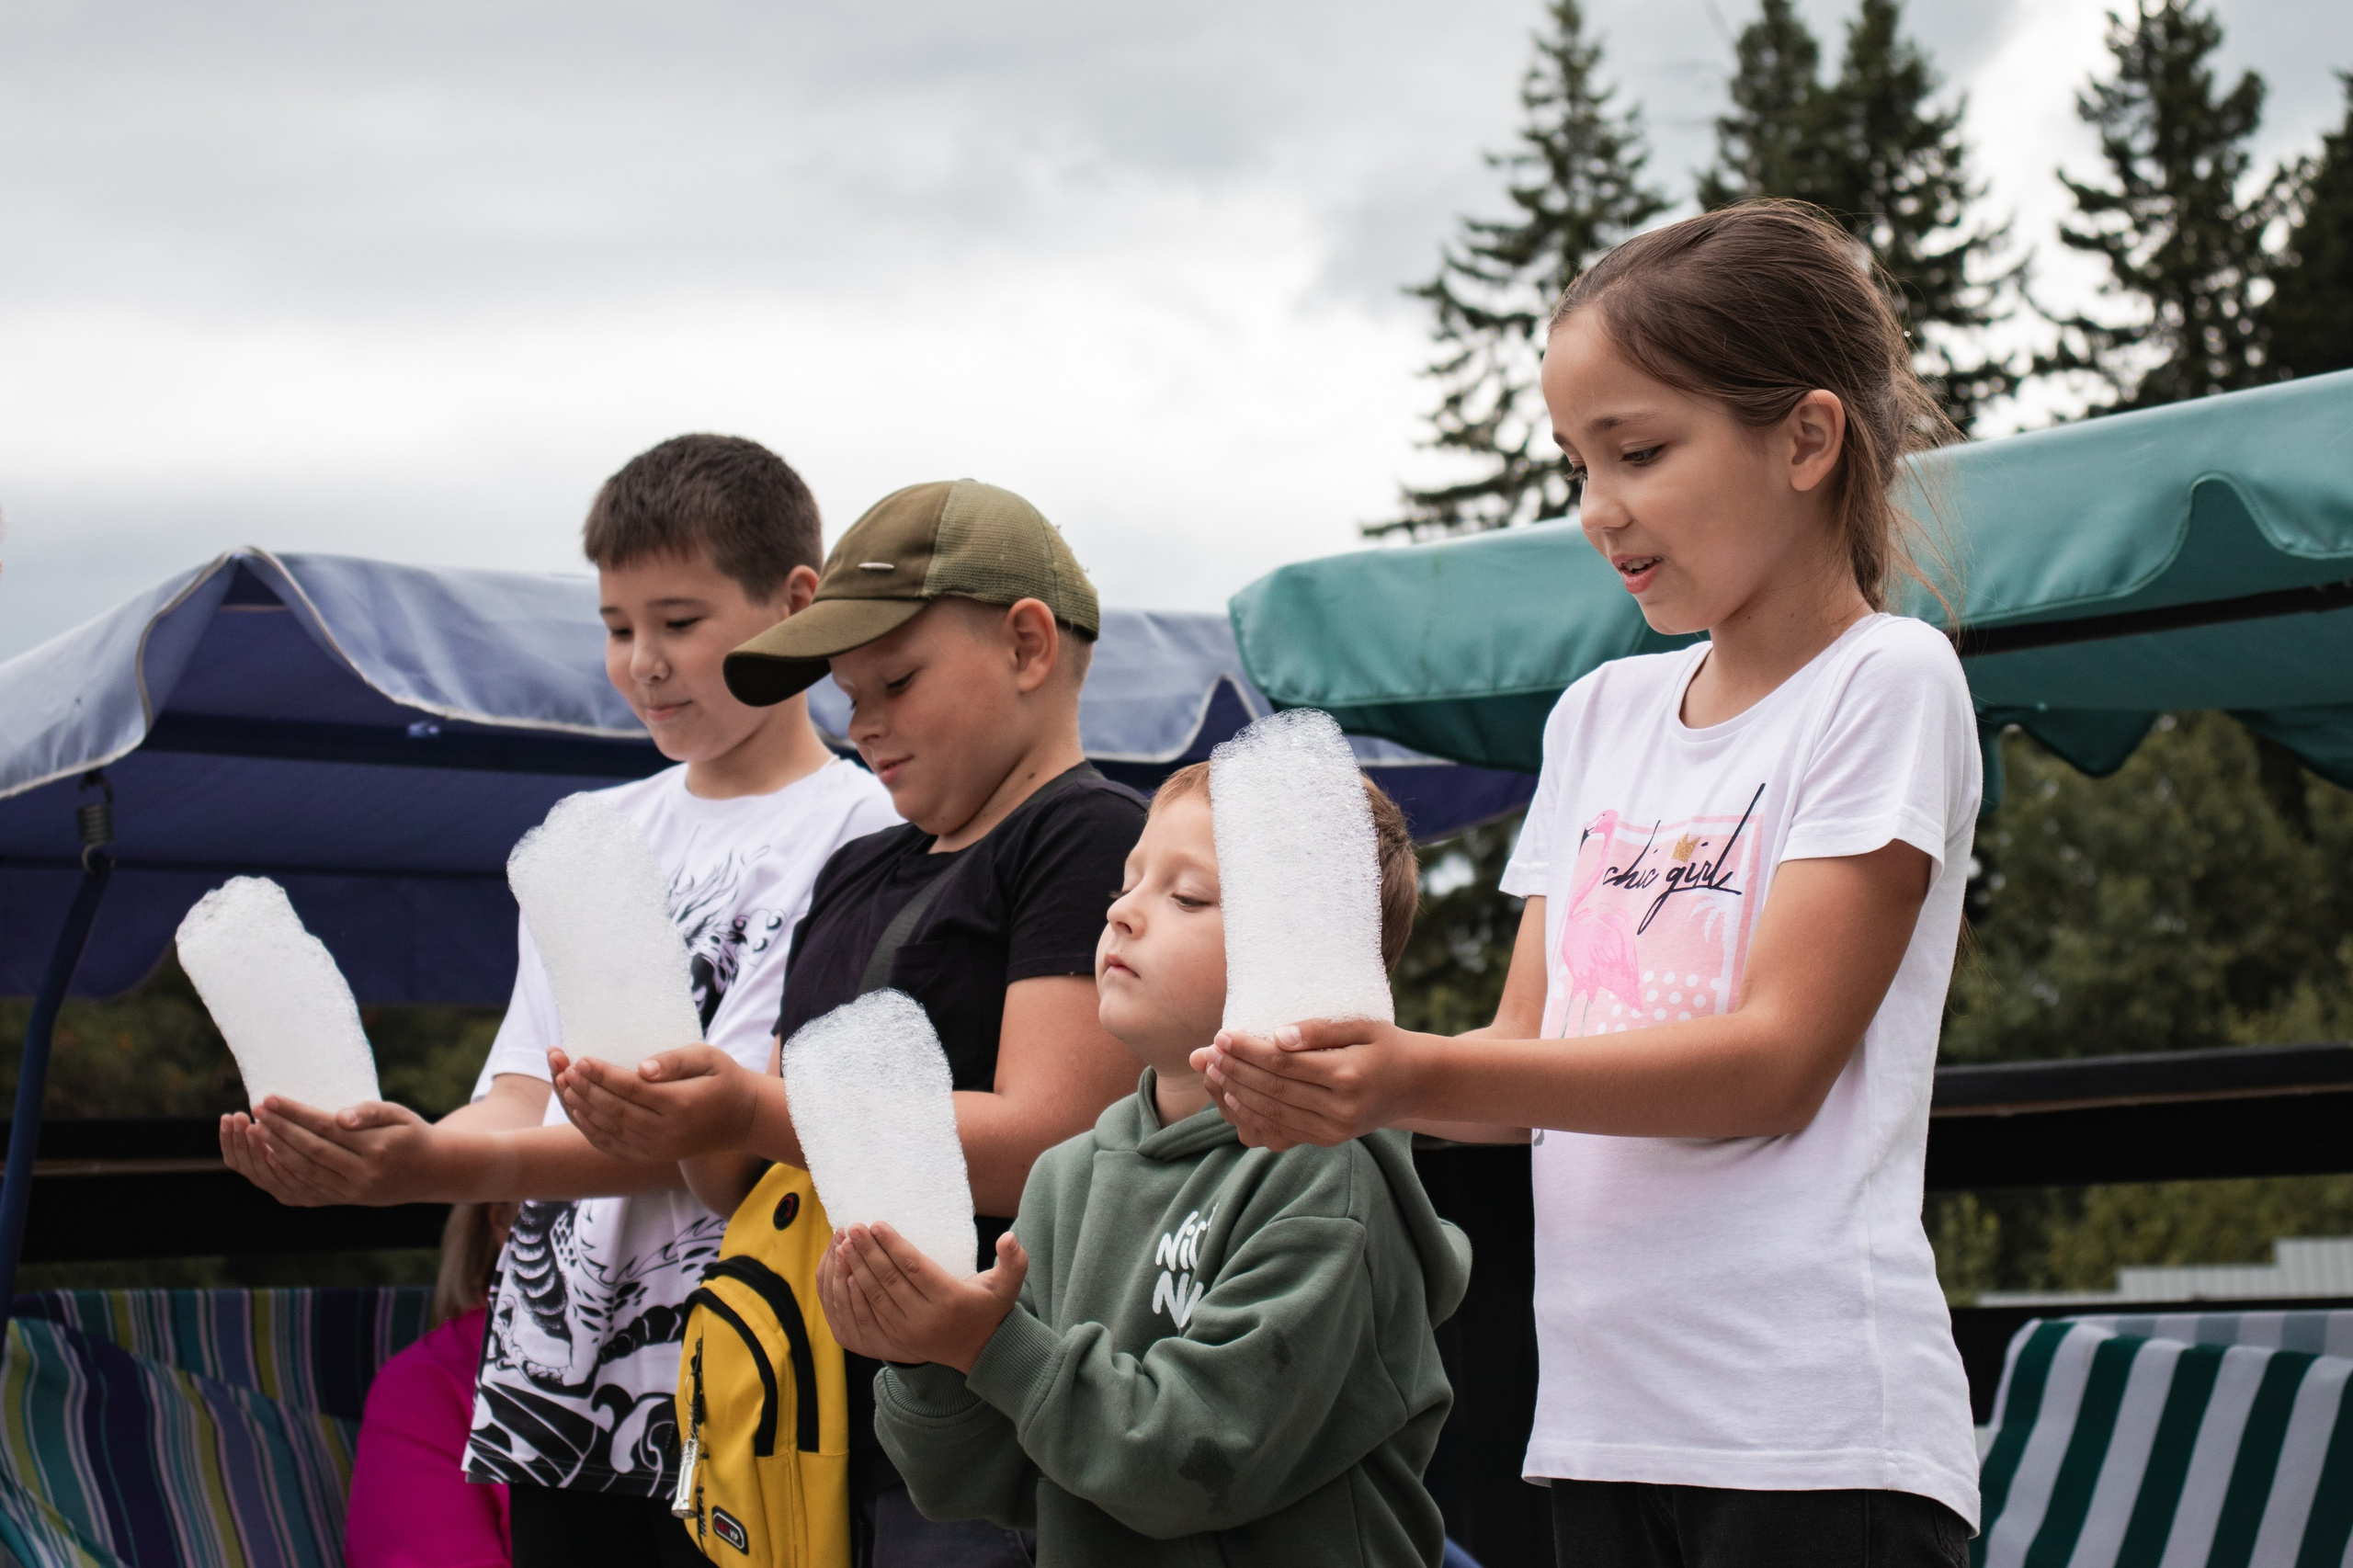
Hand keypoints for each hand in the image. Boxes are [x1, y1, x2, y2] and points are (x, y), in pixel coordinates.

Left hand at [233, 1097, 445, 1205]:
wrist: (431, 1172)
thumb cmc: (412, 1134)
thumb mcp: (400, 1114)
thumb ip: (370, 1112)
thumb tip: (339, 1117)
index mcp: (378, 1148)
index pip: (326, 1128)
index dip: (295, 1113)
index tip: (270, 1099)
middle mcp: (363, 1174)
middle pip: (311, 1150)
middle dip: (279, 1129)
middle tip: (257, 1111)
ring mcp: (353, 1191)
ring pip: (305, 1171)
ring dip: (276, 1151)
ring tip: (256, 1131)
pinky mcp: (346, 1199)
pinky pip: (308, 1188)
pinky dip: (285, 1173)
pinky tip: (269, 1156)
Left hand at [551, 1044, 756, 1162]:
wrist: (743, 1120)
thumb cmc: (725, 1080)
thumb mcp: (709, 1058)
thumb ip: (676, 1060)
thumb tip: (642, 1068)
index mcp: (681, 1105)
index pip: (632, 1090)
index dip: (604, 1075)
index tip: (581, 1060)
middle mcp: (667, 1132)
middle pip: (615, 1111)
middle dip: (585, 1090)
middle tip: (563, 1070)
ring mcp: (658, 1149)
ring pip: (610, 1131)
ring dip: (582, 1109)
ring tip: (563, 1086)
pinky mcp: (652, 1156)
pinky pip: (614, 1147)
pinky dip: (592, 1131)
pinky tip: (578, 1112)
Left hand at [819, 1224, 1027, 1373]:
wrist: (981, 1352)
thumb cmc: (992, 1309)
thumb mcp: (1009, 1286)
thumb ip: (1014, 1260)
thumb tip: (1010, 1237)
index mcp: (950, 1299)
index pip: (914, 1267)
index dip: (893, 1245)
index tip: (876, 1224)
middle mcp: (926, 1317)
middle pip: (890, 1279)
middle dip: (868, 1251)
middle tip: (852, 1227)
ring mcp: (909, 1329)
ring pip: (877, 1294)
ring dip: (858, 1267)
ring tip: (844, 1243)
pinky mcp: (898, 1337)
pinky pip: (873, 1310)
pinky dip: (858, 1290)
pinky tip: (848, 1271)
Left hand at [1192, 1018, 1420, 1149]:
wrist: (1415, 1084)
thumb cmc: (1385, 1045)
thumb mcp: (1361, 1025)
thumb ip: (1319, 1029)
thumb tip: (1276, 1037)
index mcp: (1348, 1076)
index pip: (1284, 1064)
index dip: (1249, 1051)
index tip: (1222, 1035)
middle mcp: (1340, 1110)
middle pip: (1274, 1091)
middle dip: (1236, 1071)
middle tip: (1209, 1053)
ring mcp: (1334, 1131)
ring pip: (1273, 1114)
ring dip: (1237, 1095)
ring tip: (1213, 1073)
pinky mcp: (1328, 1141)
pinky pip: (1282, 1131)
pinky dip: (1252, 1117)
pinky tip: (1232, 1099)